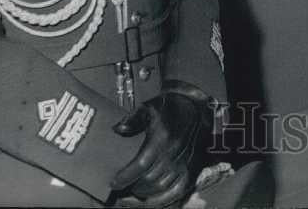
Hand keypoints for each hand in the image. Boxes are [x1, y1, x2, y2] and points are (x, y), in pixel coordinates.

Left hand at [111, 91, 211, 206]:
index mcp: (163, 137)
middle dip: (132, 189)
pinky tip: (150, 202)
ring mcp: (185, 162)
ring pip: (162, 188)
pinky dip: (163, 200)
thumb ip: (132, 119)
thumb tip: (117, 129)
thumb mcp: (149, 107)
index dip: (126, 177)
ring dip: (144, 197)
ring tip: (130, 199)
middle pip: (150, 180)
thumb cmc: (169, 108)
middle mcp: (175, 152)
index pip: (141, 164)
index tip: (113, 183)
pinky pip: (178, 192)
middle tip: (119, 192)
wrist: (194, 107)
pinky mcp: (192, 169)